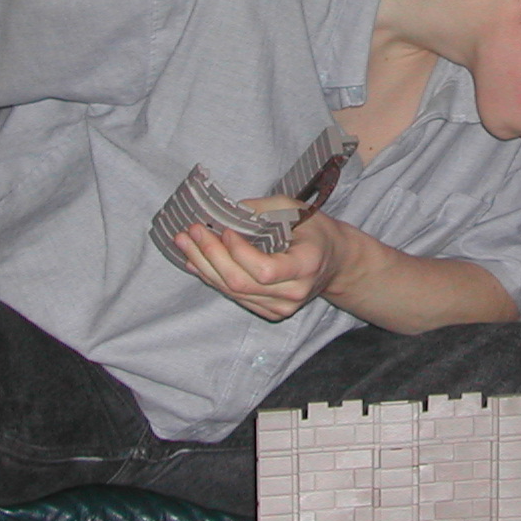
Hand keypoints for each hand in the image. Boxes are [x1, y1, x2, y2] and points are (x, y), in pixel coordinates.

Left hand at [174, 198, 347, 322]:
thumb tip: (225, 213)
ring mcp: (281, 307)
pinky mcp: (269, 311)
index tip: (225, 230)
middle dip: (210, 255)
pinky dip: (211, 278)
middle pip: (241, 283)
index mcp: (306, 266)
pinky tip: (195, 261)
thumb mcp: (294, 209)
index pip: (264, 270)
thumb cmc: (315, 231)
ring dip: (204, 266)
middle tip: (192, 232)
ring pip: (233, 292)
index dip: (239, 253)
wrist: (335, 262)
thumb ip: (261, 209)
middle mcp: (294, 293)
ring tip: (185, 243)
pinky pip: (235, 297)